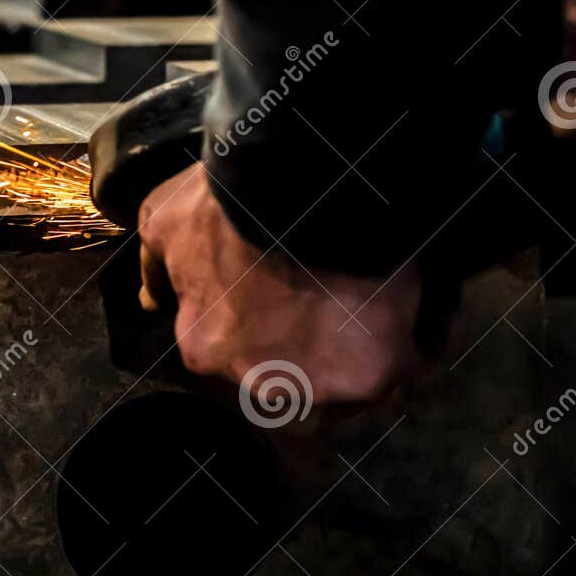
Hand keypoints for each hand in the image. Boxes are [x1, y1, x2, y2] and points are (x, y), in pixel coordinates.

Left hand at [138, 165, 423, 404]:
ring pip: (351, 376)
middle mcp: (254, 380)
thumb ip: (156, 264)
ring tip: (391, 293)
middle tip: (346, 287)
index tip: (297, 286)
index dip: (270, 317)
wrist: (298, 189)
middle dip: (318, 340)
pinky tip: (426, 304)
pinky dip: (420, 338)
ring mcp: (316, 387)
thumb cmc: (227, 202)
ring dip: (369, 344)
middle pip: (296, 372)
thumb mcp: (169, 220)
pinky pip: (405, 367)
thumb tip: (150, 299)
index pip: (238, 349)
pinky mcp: (373, 379)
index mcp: (205, 345)